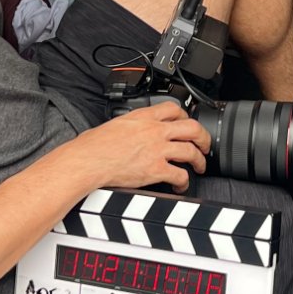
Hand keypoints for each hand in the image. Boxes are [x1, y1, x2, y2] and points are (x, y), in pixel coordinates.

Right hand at [60, 100, 211, 193]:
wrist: (87, 160)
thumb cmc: (94, 145)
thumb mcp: (116, 123)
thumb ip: (130, 124)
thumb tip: (131, 129)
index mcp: (143, 117)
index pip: (173, 108)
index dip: (185, 116)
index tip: (187, 123)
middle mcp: (154, 131)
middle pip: (192, 128)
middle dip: (203, 137)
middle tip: (205, 145)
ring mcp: (157, 150)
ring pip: (191, 151)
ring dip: (199, 160)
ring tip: (199, 166)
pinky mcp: (156, 169)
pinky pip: (180, 174)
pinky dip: (184, 182)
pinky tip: (180, 185)